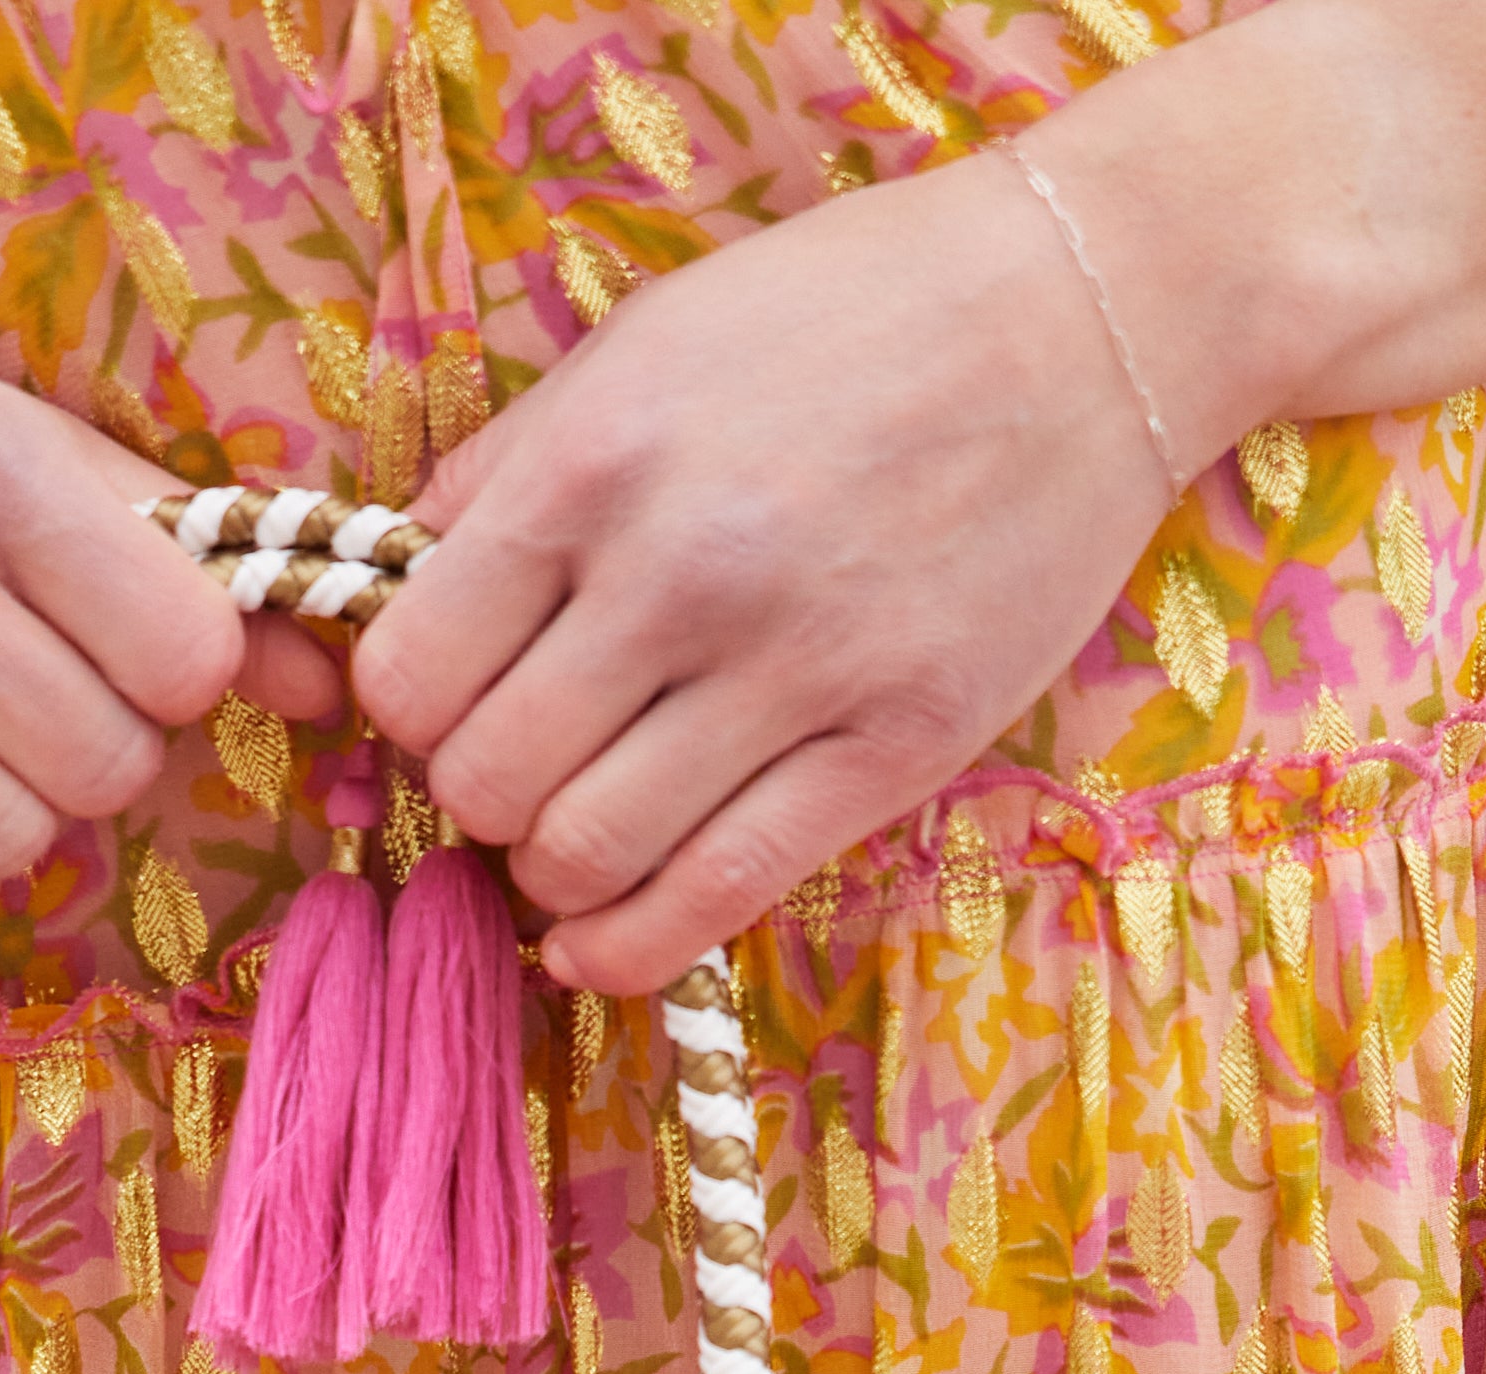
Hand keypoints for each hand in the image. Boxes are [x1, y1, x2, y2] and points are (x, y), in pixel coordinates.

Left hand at [353, 150, 1180, 997]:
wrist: (1079, 313)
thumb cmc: (849, 316)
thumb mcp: (649, 341)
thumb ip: (515, 467)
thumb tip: (406, 583)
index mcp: (594, 463)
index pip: (411, 671)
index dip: (411, 711)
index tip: (453, 701)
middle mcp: (677, 574)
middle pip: (486, 783)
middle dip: (478, 798)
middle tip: (525, 768)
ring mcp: (790, 672)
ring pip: (583, 859)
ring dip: (553, 875)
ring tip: (580, 832)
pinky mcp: (889, 748)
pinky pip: (712, 899)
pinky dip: (627, 948)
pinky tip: (602, 936)